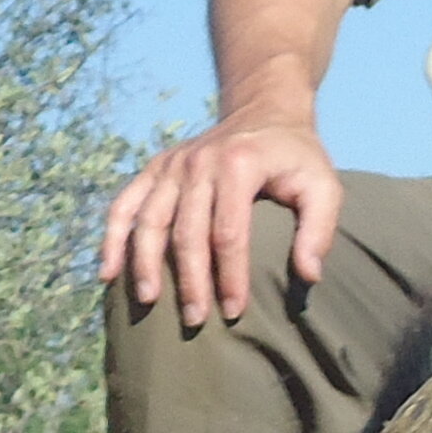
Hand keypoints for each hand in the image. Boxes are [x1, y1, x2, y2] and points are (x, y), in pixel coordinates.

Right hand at [100, 114, 344, 322]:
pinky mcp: (155, 168)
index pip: (229, 232)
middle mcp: (199, 162)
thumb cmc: (297, 158)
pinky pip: (124, 204)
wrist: (265, 111)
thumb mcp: (324, 185)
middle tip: (195, 321)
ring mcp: (172, 165)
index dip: (230, 275)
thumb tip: (309, 276)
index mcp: (239, 165)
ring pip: (149, 220)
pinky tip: (108, 273)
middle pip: (186, 232)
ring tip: (150, 302)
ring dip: (145, 264)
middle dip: (190, 280)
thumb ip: (319, 229)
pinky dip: (112, 238)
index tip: (235, 311)